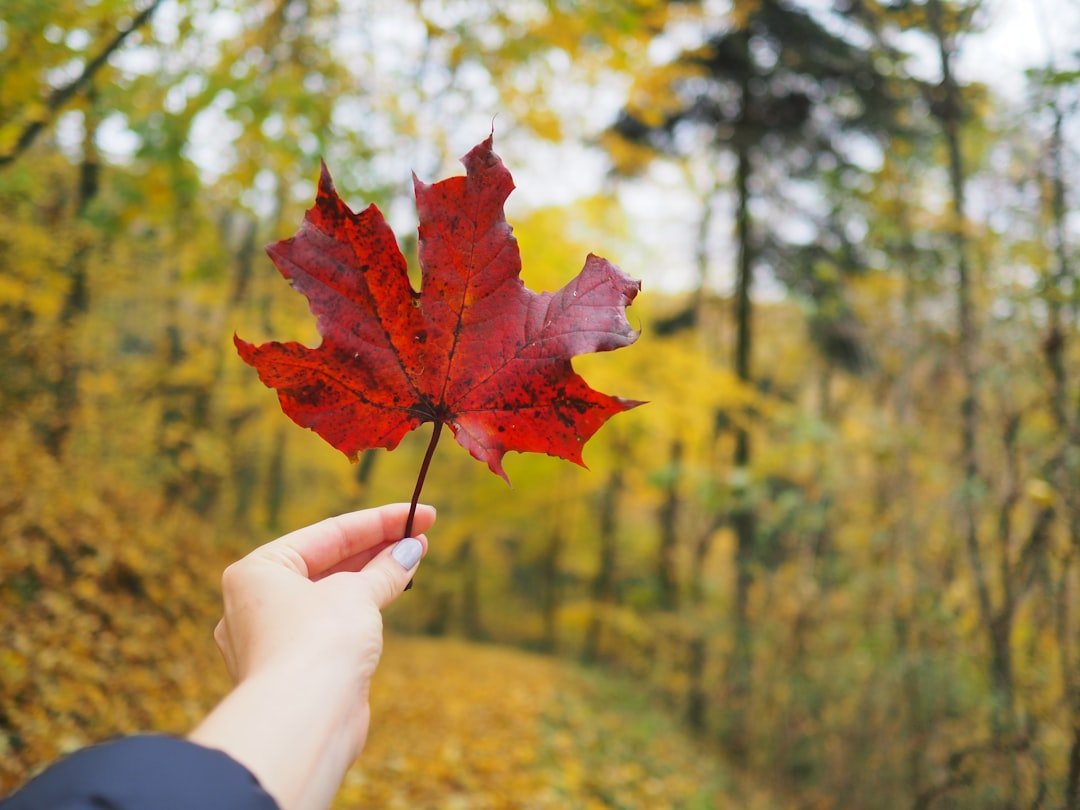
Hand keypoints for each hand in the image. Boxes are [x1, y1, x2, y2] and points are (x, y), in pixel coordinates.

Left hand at [214, 502, 433, 684]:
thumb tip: (410, 551)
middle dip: (377, 547)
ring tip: (415, 555)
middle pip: (327, 563)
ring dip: (373, 576)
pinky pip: (333, 626)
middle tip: (421, 533)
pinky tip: (393, 593)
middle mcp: (257, 604)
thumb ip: (384, 569)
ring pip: (331, 596)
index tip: (420, 514)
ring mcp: (275, 639)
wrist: (304, 722)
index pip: (326, 535)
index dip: (379, 521)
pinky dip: (363, 609)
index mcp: (256, 572)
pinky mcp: (297, 670)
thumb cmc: (318, 643)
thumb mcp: (357, 593)